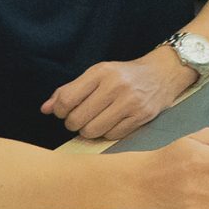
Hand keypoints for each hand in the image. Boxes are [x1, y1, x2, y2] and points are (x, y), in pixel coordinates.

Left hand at [45, 51, 193, 141]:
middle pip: (77, 119)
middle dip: (74, 123)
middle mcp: (116, 86)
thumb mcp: (97, 74)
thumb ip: (69, 90)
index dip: (60, 111)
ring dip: (89, 131)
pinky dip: (107, 133)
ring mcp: (130, 102)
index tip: (64, 111)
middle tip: (81, 118)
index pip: (67, 100)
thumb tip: (45, 109)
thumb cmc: (124, 75)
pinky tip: (111, 123)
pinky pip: (112, 135)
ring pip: (92, 131)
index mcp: (101, 72)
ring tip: (95, 122)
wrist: (163, 73)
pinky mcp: (142, 116)